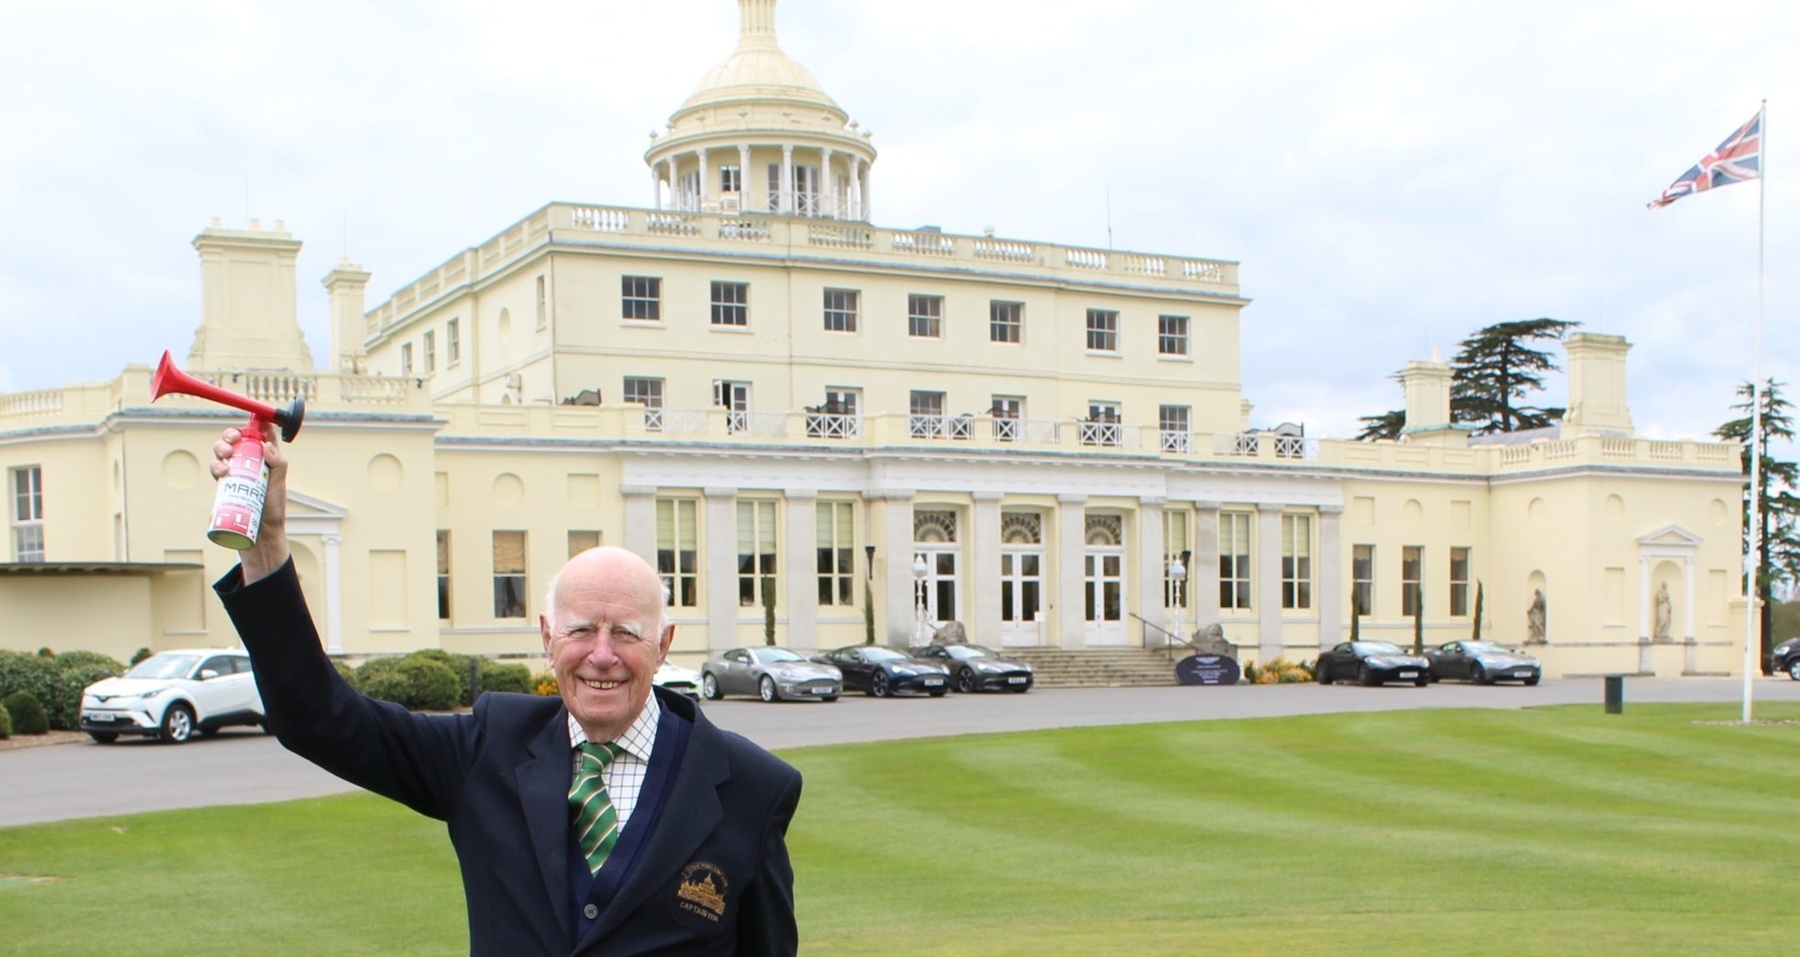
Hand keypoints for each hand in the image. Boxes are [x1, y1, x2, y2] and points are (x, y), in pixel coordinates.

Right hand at [209, 421, 289, 581]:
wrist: (259, 536)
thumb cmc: (272, 509)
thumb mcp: (279, 485)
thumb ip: (278, 464)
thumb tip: (267, 445)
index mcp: (264, 459)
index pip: (258, 436)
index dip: (254, 425)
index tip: (252, 422)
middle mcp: (248, 464)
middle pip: (234, 441)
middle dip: (229, 436)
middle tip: (232, 442)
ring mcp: (234, 474)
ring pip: (222, 454)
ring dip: (220, 450)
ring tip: (226, 463)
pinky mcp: (224, 486)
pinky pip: (216, 471)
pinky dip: (215, 466)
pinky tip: (221, 472)